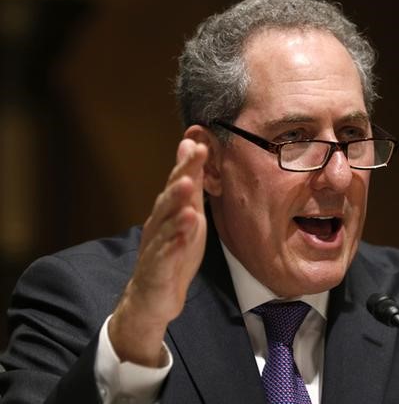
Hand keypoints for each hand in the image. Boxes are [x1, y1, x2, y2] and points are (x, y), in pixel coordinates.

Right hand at [109, 138, 208, 365]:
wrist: (153, 297)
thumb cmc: (173, 252)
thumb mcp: (188, 216)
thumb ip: (191, 185)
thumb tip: (191, 146)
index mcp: (168, 211)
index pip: (178, 183)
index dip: (189, 164)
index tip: (202, 144)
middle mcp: (159, 224)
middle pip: (170, 197)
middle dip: (182, 175)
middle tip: (195, 156)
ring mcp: (157, 246)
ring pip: (166, 222)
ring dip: (177, 204)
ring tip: (188, 187)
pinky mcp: (158, 269)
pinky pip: (166, 253)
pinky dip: (175, 241)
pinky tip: (186, 229)